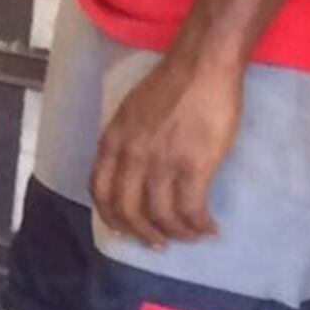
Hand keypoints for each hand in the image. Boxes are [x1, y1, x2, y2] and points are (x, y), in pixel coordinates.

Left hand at [87, 40, 239, 248]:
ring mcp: (161, 162)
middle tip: (159, 243)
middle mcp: (130, 156)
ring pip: (161, 216)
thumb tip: (129, 170)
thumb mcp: (130, 114)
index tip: (127, 228)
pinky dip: (199, 225)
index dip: (113, 217)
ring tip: (191, 236)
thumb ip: (125, 142)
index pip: (100, 191)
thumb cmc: (171, 86)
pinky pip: (191, 209)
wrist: (202, 67)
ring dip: (176, 233)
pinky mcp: (193, 166)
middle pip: (127, 210)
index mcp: (112, 141)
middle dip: (143, 233)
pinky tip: (209, 228)